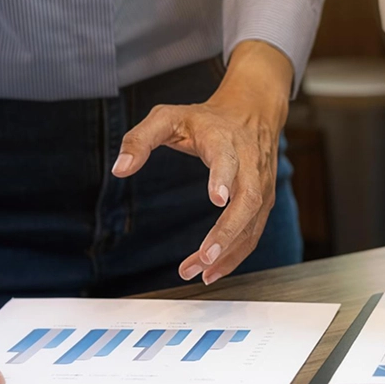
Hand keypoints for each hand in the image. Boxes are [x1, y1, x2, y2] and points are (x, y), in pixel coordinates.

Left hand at [113, 41, 292, 284]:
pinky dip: (237, 254)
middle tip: (204, 255)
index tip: (217, 199)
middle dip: (228, 231)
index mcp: (225, 140)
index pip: (228, 160)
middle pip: (248, 201)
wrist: (253, 111)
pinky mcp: (265, 200)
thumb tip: (119, 168)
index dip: (224, 178)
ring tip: (201, 272)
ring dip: (230, 251)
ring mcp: (262, 184)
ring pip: (253, 222)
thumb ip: (140, 139)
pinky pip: (254, 231)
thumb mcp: (168, 117)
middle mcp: (249, 164)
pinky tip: (214, 270)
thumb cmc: (206, 118)